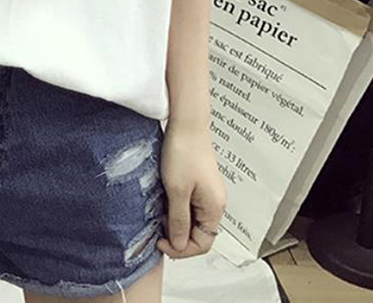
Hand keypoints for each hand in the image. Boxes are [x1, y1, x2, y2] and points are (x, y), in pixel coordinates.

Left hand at [156, 121, 226, 258]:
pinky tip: (164, 199)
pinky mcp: (199, 183)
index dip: (181, 248)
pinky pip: (189, 204)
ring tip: (159, 210)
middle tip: (158, 227)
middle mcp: (215, 202)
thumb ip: (179, 220)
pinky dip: (176, 207)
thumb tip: (178, 244)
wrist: (186, 123)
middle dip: (177, 234)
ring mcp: (207, 192)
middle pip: (198, 233)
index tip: (161, 242)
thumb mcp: (177, 190)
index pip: (202, 244)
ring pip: (192, 218)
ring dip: (175, 220)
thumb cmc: (183, 151)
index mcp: (214, 208)